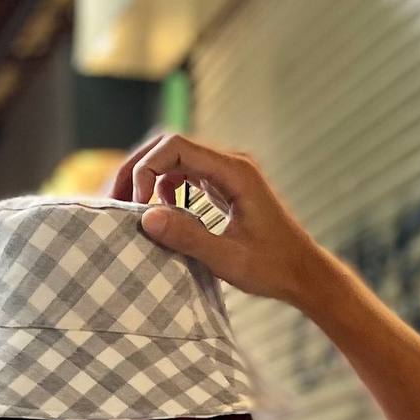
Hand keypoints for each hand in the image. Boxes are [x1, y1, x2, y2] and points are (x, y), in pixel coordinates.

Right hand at [109, 133, 334, 309]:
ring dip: (149, 176)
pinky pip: (187, 174)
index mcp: (236, 172)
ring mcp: (229, 173)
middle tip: (115, 200)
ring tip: (129, 206)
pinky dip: (164, 187)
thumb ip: (188, 237)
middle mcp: (232, 164)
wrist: (304, 273)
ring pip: (176, 158)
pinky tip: (159, 211)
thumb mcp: (228, 259)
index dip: (146, 169)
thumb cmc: (273, 268)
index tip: (135, 204)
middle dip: (139, 168)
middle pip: (171, 145)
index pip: (176, 147)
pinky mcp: (226, 186)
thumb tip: (145, 217)